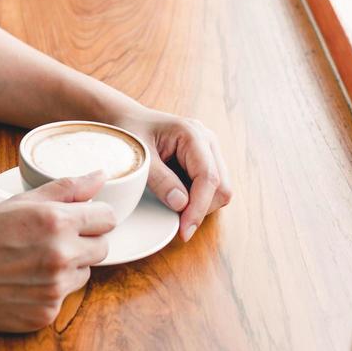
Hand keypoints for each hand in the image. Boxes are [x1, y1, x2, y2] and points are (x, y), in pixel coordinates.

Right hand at [0, 171, 116, 331]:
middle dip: (85, 240)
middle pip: (103, 247)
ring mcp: (56, 288)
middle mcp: (62, 256)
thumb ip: (66, 188)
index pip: (107, 218)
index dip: (94, 216)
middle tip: (52, 239)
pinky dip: (51, 289)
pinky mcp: (47, 313)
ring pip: (85, 272)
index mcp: (57, 222)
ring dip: (70, 266)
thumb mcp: (20, 202)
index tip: (79, 218)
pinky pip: (65, 297)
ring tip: (34, 261)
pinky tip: (25, 282)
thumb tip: (100, 175)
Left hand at [118, 109, 232, 241]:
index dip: (198, 208)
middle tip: (178, 223)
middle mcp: (207, 140)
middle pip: (222, 187)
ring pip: (221, 190)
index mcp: (192, 134)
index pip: (208, 177)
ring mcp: (210, 150)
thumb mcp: (139, 157)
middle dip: (202, 209)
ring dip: (201, 205)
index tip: (184, 231)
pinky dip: (198, 199)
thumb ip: (159, 179)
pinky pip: (213, 187)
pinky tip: (177, 196)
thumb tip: (182, 205)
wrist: (128, 119)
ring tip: (173, 204)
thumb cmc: (131, 132)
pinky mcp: (207, 159)